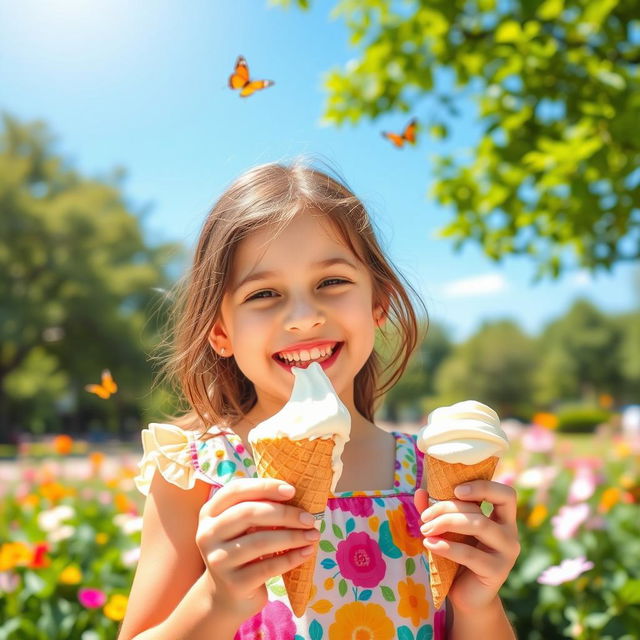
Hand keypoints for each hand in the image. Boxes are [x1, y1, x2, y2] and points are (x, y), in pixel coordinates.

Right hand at [196, 478, 319, 619]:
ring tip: (313, 535)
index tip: (292, 490)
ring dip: (292, 537)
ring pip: (260, 541)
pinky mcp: (233, 583)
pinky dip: (291, 558)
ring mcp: (218, 560)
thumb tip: (295, 495)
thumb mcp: (242, 526)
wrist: (228, 596)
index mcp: (210, 512)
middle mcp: (208, 534)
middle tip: (309, 518)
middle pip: (248, 513)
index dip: (265, 486)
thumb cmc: (243, 550)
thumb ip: (259, 507)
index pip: (236, 490)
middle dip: (284, 513)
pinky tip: (307, 552)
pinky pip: (268, 566)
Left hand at [414, 481, 519, 612]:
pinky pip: (469, 554)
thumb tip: (420, 491)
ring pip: (478, 525)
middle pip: (480, 510)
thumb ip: (437, 510)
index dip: (483, 487)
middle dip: (447, 508)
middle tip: (425, 517)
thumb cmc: (458, 556)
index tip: (456, 490)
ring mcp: (506, 553)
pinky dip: (446, 546)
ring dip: (446, 523)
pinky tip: (429, 544)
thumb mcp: (449, 529)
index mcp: (503, 519)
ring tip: (425, 529)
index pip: (505, 494)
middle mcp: (510, 534)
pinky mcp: (497, 572)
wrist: (467, 595)